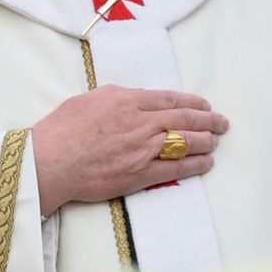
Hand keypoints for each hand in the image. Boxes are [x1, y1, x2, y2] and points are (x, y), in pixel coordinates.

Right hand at [31, 85, 228, 215]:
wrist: (49, 161)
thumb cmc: (64, 127)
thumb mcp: (92, 97)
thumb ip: (120, 95)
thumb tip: (139, 98)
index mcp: (128, 101)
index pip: (170, 99)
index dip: (192, 102)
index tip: (205, 104)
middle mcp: (140, 123)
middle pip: (184, 119)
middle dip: (208, 120)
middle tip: (222, 122)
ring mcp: (142, 150)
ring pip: (185, 143)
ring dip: (206, 141)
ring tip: (217, 140)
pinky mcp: (138, 175)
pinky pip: (174, 169)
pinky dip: (195, 165)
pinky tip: (206, 162)